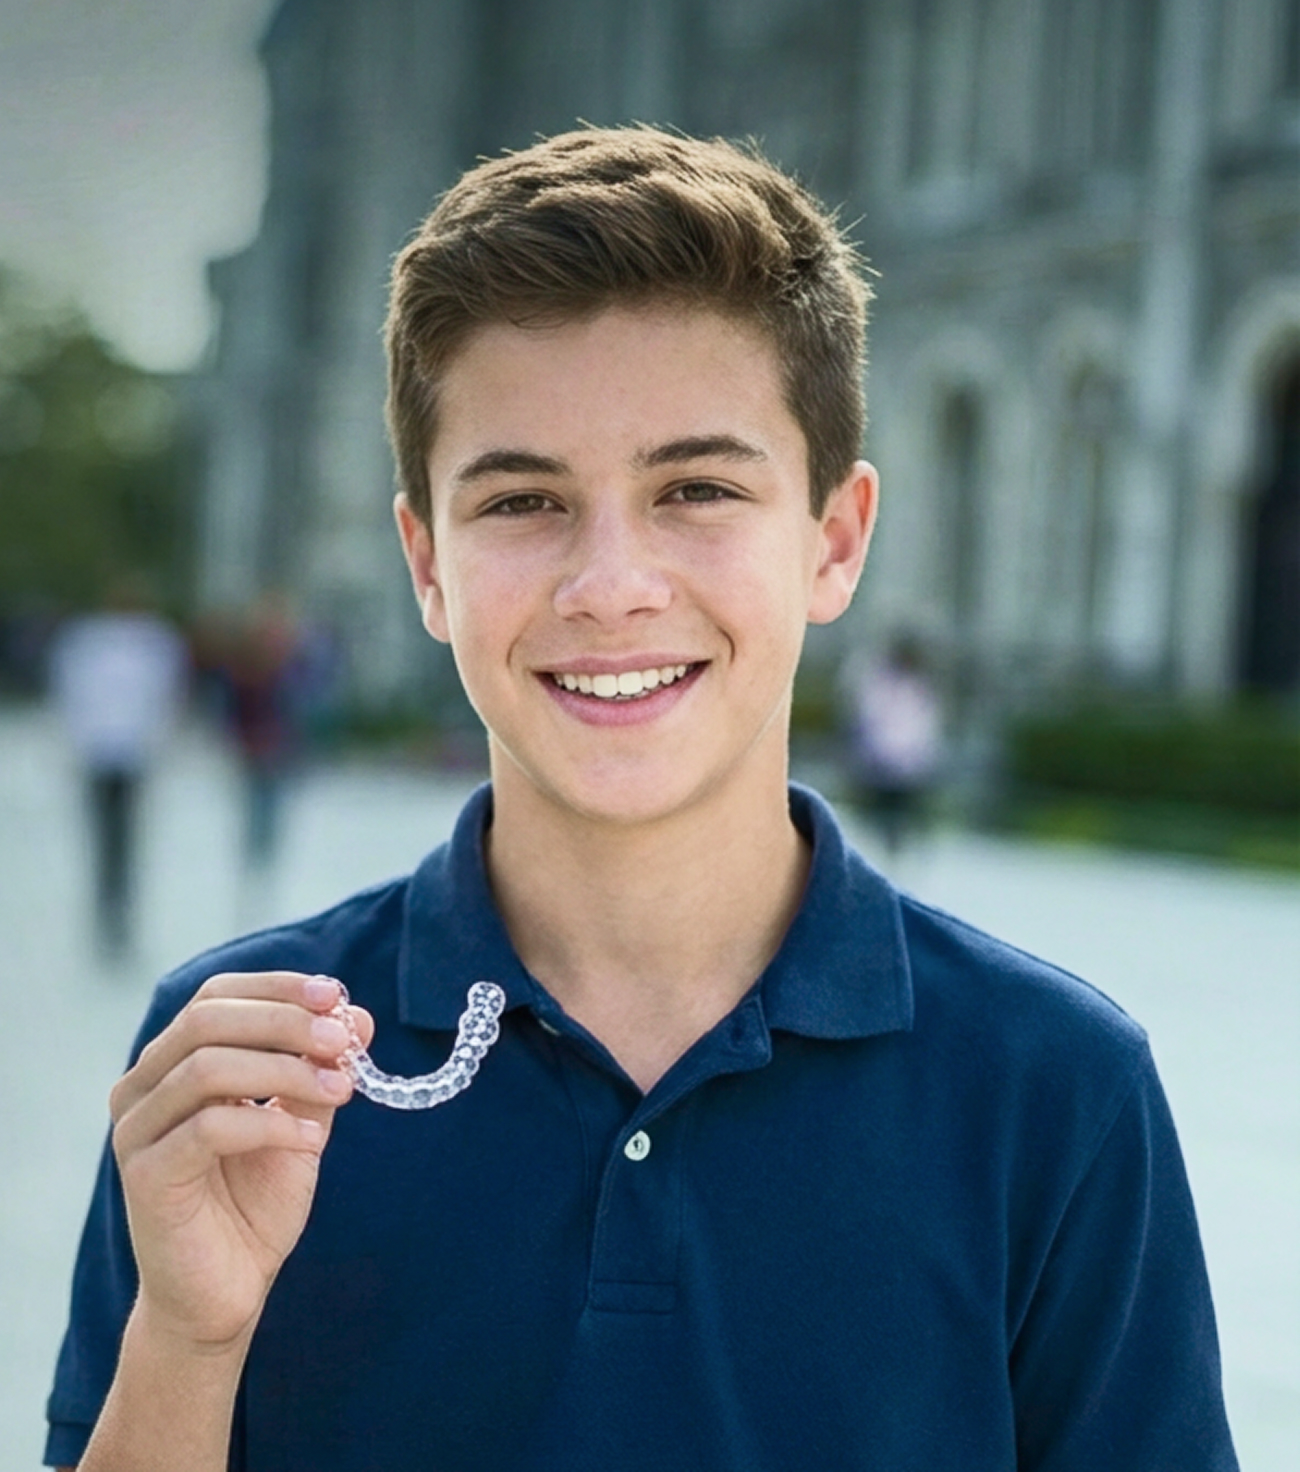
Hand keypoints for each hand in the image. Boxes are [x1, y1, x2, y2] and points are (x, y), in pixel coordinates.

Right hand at [109, 972, 373, 1350]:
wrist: (224, 1295)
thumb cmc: (253, 1205)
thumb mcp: (299, 1123)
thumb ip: (318, 1070)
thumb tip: (358, 1016)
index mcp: (172, 1064)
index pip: (215, 996)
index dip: (277, 988)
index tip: (336, 996)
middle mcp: (142, 1088)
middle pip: (207, 1020)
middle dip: (285, 1021)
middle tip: (343, 1041)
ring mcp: (136, 1131)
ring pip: (208, 1067)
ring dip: (286, 1070)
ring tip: (340, 1090)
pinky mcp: (146, 1176)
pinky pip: (209, 1128)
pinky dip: (271, 1124)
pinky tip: (311, 1140)